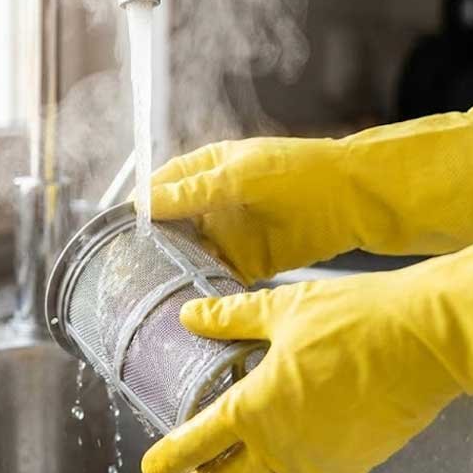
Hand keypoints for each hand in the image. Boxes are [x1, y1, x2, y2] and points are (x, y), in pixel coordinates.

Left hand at [141, 200, 472, 472]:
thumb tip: (192, 316)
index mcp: (257, 407)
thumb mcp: (284, 309)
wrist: (430, 341)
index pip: (198, 442)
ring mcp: (322, 460)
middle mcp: (284, 444)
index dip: (170, 457)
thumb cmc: (360, 319)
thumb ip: (231, 317)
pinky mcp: (356, 464)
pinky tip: (295, 456)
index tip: (153, 467)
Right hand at [147, 107, 472, 284]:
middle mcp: (214, 201)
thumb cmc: (301, 172)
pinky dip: (206, 288)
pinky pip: (219, 275)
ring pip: (192, 254)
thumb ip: (195, 192)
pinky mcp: (250, 260)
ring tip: (153, 294)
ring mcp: (232, 232)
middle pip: (171, 226)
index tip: (115, 234)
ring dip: (177, 271)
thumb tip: (146, 202)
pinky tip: (191, 303)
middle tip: (128, 272)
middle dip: (152, 247)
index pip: (160, 188)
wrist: (356, 199)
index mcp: (208, 169)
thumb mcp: (242, 176)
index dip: (139, 209)